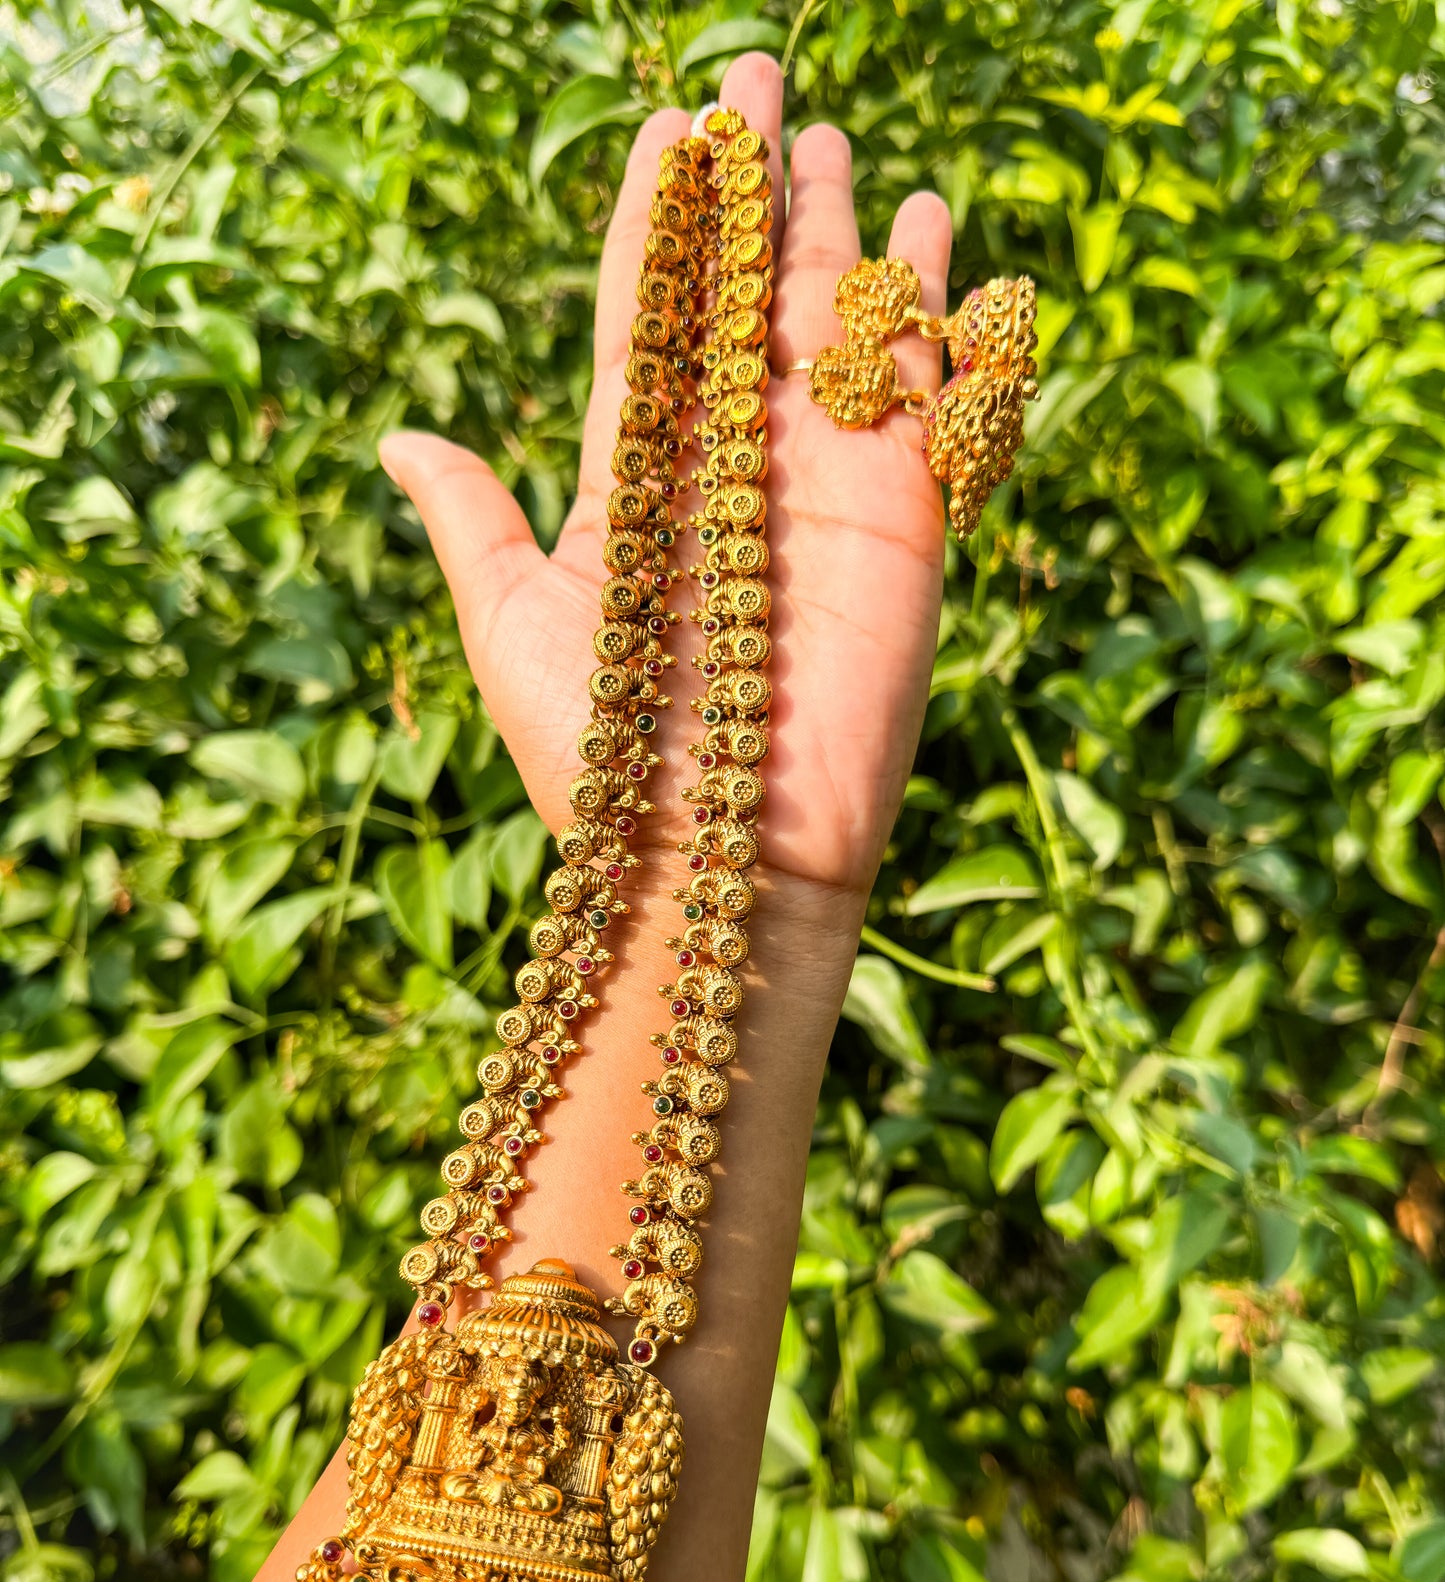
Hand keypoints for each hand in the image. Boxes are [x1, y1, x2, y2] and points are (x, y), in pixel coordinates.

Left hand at [380, 53, 952, 905]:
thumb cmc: (602, 757)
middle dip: (750, 192)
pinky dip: (928, 305)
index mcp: (641, 481)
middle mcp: (735, 468)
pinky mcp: (905, 513)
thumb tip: (403, 438)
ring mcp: (826, 484)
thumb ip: (474, 519)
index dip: (658, 227)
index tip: (667, 134)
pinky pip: (924, 387)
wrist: (719, 858)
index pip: (649, 322)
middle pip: (744, 299)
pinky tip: (924, 223)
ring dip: (830, 228)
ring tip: (824, 137)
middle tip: (750, 81)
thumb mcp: (510, 623)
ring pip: (832, 324)